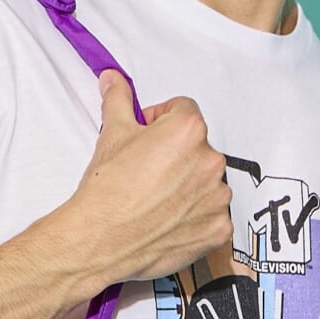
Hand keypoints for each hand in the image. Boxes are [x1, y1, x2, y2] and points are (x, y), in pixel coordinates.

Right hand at [40, 70, 235, 292]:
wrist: (100, 239)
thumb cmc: (108, 189)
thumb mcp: (111, 134)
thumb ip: (118, 99)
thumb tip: (113, 79)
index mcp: (189, 130)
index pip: (184, 110)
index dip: (161, 120)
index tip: (146, 135)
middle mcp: (211, 161)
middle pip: (197, 148)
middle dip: (176, 155)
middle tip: (147, 172)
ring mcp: (217, 198)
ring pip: (206, 182)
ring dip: (188, 186)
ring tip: (157, 199)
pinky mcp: (218, 229)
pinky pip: (213, 216)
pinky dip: (196, 218)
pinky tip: (169, 221)